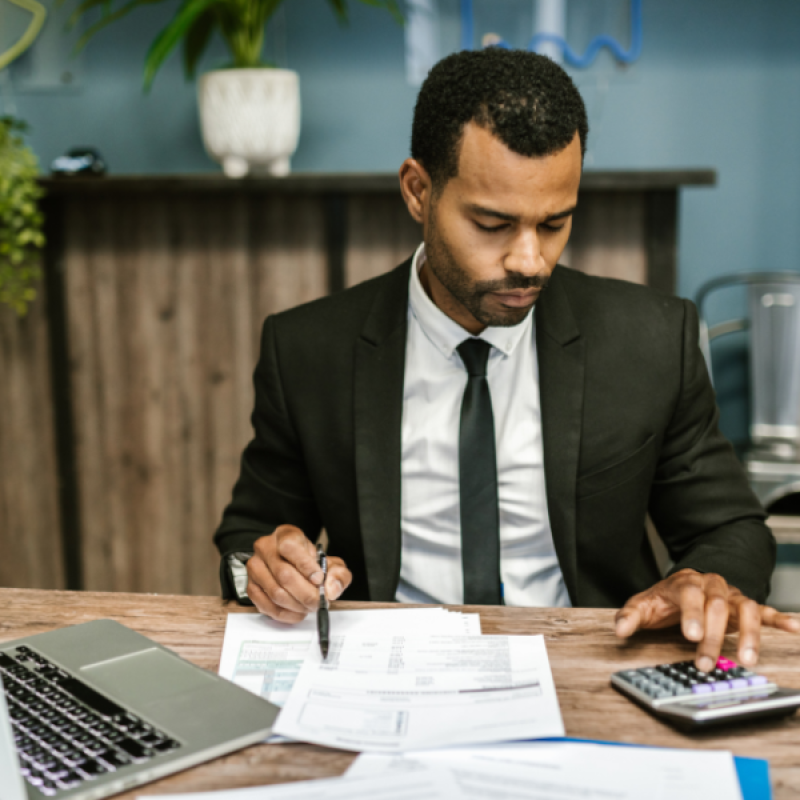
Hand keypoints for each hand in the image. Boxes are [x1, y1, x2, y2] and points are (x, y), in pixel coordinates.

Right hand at [246, 526, 351, 622]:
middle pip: (284, 574)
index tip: (319, 579)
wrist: (293, 566)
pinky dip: (285, 614)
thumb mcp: (330, 563)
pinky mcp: (251, 586)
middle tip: (318, 602)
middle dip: (306, 593)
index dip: (305, 565)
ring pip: (275, 592)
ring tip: (309, 607)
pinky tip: (297, 612)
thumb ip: (338, 574)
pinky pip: (266, 605)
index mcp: (285, 535)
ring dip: (296, 605)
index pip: (290, 547)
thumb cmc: (311, 563)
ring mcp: (255, 567)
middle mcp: (266, 548)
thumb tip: (331, 588)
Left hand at [614, 568, 799, 671]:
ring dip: (747, 635)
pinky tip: (793, 628)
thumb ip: (630, 616)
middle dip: (712, 636)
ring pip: (744, 609)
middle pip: (716, 607)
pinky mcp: (745, 606)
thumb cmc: (664, 600)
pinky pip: (764, 611)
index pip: (690, 594)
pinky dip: (779, 618)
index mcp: (685, 582)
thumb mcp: (643, 605)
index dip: (691, 614)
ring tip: (746, 659)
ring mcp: (730, 595)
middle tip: (704, 662)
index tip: (690, 635)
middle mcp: (711, 585)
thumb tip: (620, 630)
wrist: (683, 585)